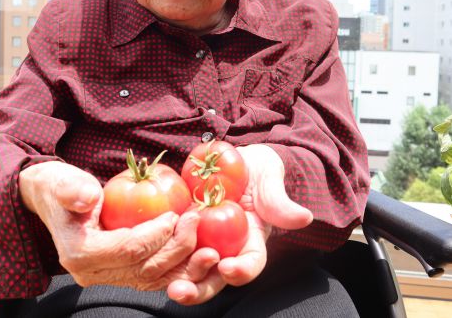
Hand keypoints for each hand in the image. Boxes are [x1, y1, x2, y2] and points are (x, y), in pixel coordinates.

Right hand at [19, 161, 218, 289]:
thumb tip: (87, 197)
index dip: (156, 235)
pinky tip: (199, 256)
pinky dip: (179, 269)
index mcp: (81, 254)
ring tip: (211, 252)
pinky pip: (155, 276)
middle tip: (198, 223)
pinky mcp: (122, 274)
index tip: (176, 215)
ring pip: (154, 279)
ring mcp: (109, 277)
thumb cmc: (60, 188)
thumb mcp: (61, 182)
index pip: (128, 250)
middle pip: (146, 269)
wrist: (54, 201)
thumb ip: (72, 189)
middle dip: (178, 250)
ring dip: (185, 268)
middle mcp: (94, 273)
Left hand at [167, 144, 312, 304]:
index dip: (241, 270)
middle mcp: (227, 248)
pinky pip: (170, 248)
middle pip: (215, 279)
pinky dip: (160, 254)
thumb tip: (303, 217)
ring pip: (190, 271)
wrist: (235, 161)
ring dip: (179, 281)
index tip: (228, 268)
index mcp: (252, 241)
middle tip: (181, 290)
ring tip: (168, 286)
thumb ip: (279, 200)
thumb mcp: (270, 179)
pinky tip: (148, 254)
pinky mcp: (182, 232)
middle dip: (199, 289)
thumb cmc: (259, 171)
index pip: (250, 263)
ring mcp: (203, 242)